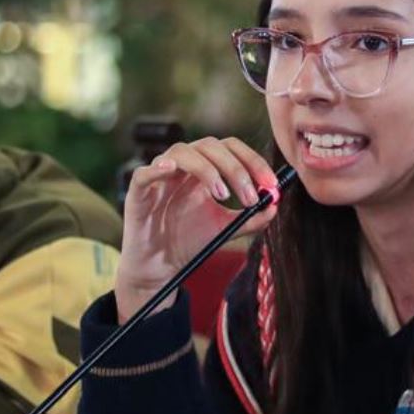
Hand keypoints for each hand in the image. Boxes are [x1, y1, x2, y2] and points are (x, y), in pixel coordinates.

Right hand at [116, 136, 279, 321]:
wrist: (161, 267)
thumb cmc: (190, 242)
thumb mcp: (226, 229)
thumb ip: (251, 218)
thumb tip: (275, 204)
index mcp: (205, 169)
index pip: (230, 149)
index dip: (252, 160)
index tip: (271, 184)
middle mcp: (183, 166)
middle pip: (210, 146)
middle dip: (235, 168)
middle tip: (251, 197)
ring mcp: (160, 176)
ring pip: (182, 152)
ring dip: (207, 169)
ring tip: (222, 196)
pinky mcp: (138, 191)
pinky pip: (144, 172)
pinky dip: (157, 168)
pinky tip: (170, 171)